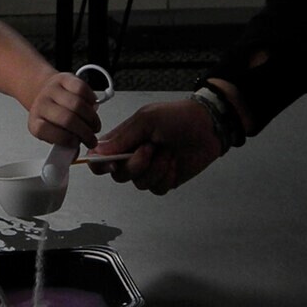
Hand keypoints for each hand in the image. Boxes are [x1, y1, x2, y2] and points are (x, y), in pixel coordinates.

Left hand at [27, 72, 101, 148]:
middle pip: (66, 119)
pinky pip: (82, 89)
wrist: (45, 91)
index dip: (65, 139)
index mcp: (35, 122)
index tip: (77, 144)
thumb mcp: (53, 133)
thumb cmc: (52, 116)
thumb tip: (73, 156)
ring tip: (94, 126)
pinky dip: (91, 101)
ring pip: (77, 104)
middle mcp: (41, 105)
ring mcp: (52, 90)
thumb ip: (63, 146)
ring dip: (91, 118)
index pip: (45, 131)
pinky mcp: (64, 78)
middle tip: (92, 138)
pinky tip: (92, 108)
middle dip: (84, 132)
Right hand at [88, 98, 221, 194]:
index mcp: (122, 140)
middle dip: (135, 164)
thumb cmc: (177, 117)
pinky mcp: (163, 180)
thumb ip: (122, 137)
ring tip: (168, 151)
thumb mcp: (147, 119)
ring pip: (139, 184)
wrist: (209, 127)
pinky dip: (166, 176)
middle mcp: (131, 157)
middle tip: (151, 148)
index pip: (98, 159)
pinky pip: (156, 189)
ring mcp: (148, 170)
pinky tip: (174, 162)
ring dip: (155, 168)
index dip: (100, 165)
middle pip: (118, 175)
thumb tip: (97, 152)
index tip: (113, 163)